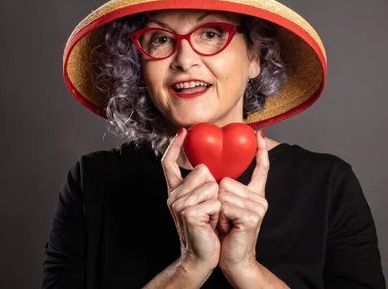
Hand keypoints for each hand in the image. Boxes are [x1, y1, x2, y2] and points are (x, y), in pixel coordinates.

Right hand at [161, 128, 220, 276]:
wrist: (201, 256)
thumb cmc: (205, 230)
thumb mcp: (201, 203)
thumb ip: (200, 185)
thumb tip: (208, 167)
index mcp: (175, 191)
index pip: (169, 163)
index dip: (175, 146)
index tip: (182, 132)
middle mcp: (173, 195)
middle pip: (202, 170)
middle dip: (214, 187)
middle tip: (210, 209)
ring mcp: (178, 204)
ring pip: (212, 184)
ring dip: (218, 201)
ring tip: (210, 217)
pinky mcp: (188, 213)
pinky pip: (215, 200)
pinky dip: (218, 212)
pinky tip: (211, 223)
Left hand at [217, 129, 269, 274]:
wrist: (233, 259)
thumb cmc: (226, 234)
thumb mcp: (226, 207)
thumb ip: (228, 189)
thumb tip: (218, 174)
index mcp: (256, 194)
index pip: (261, 168)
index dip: (261, 151)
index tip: (259, 134)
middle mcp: (260, 198)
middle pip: (226, 182)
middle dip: (218, 200)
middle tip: (224, 218)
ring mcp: (259, 207)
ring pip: (223, 193)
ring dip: (217, 210)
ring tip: (225, 224)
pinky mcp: (253, 216)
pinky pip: (225, 205)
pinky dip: (220, 217)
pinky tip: (228, 228)